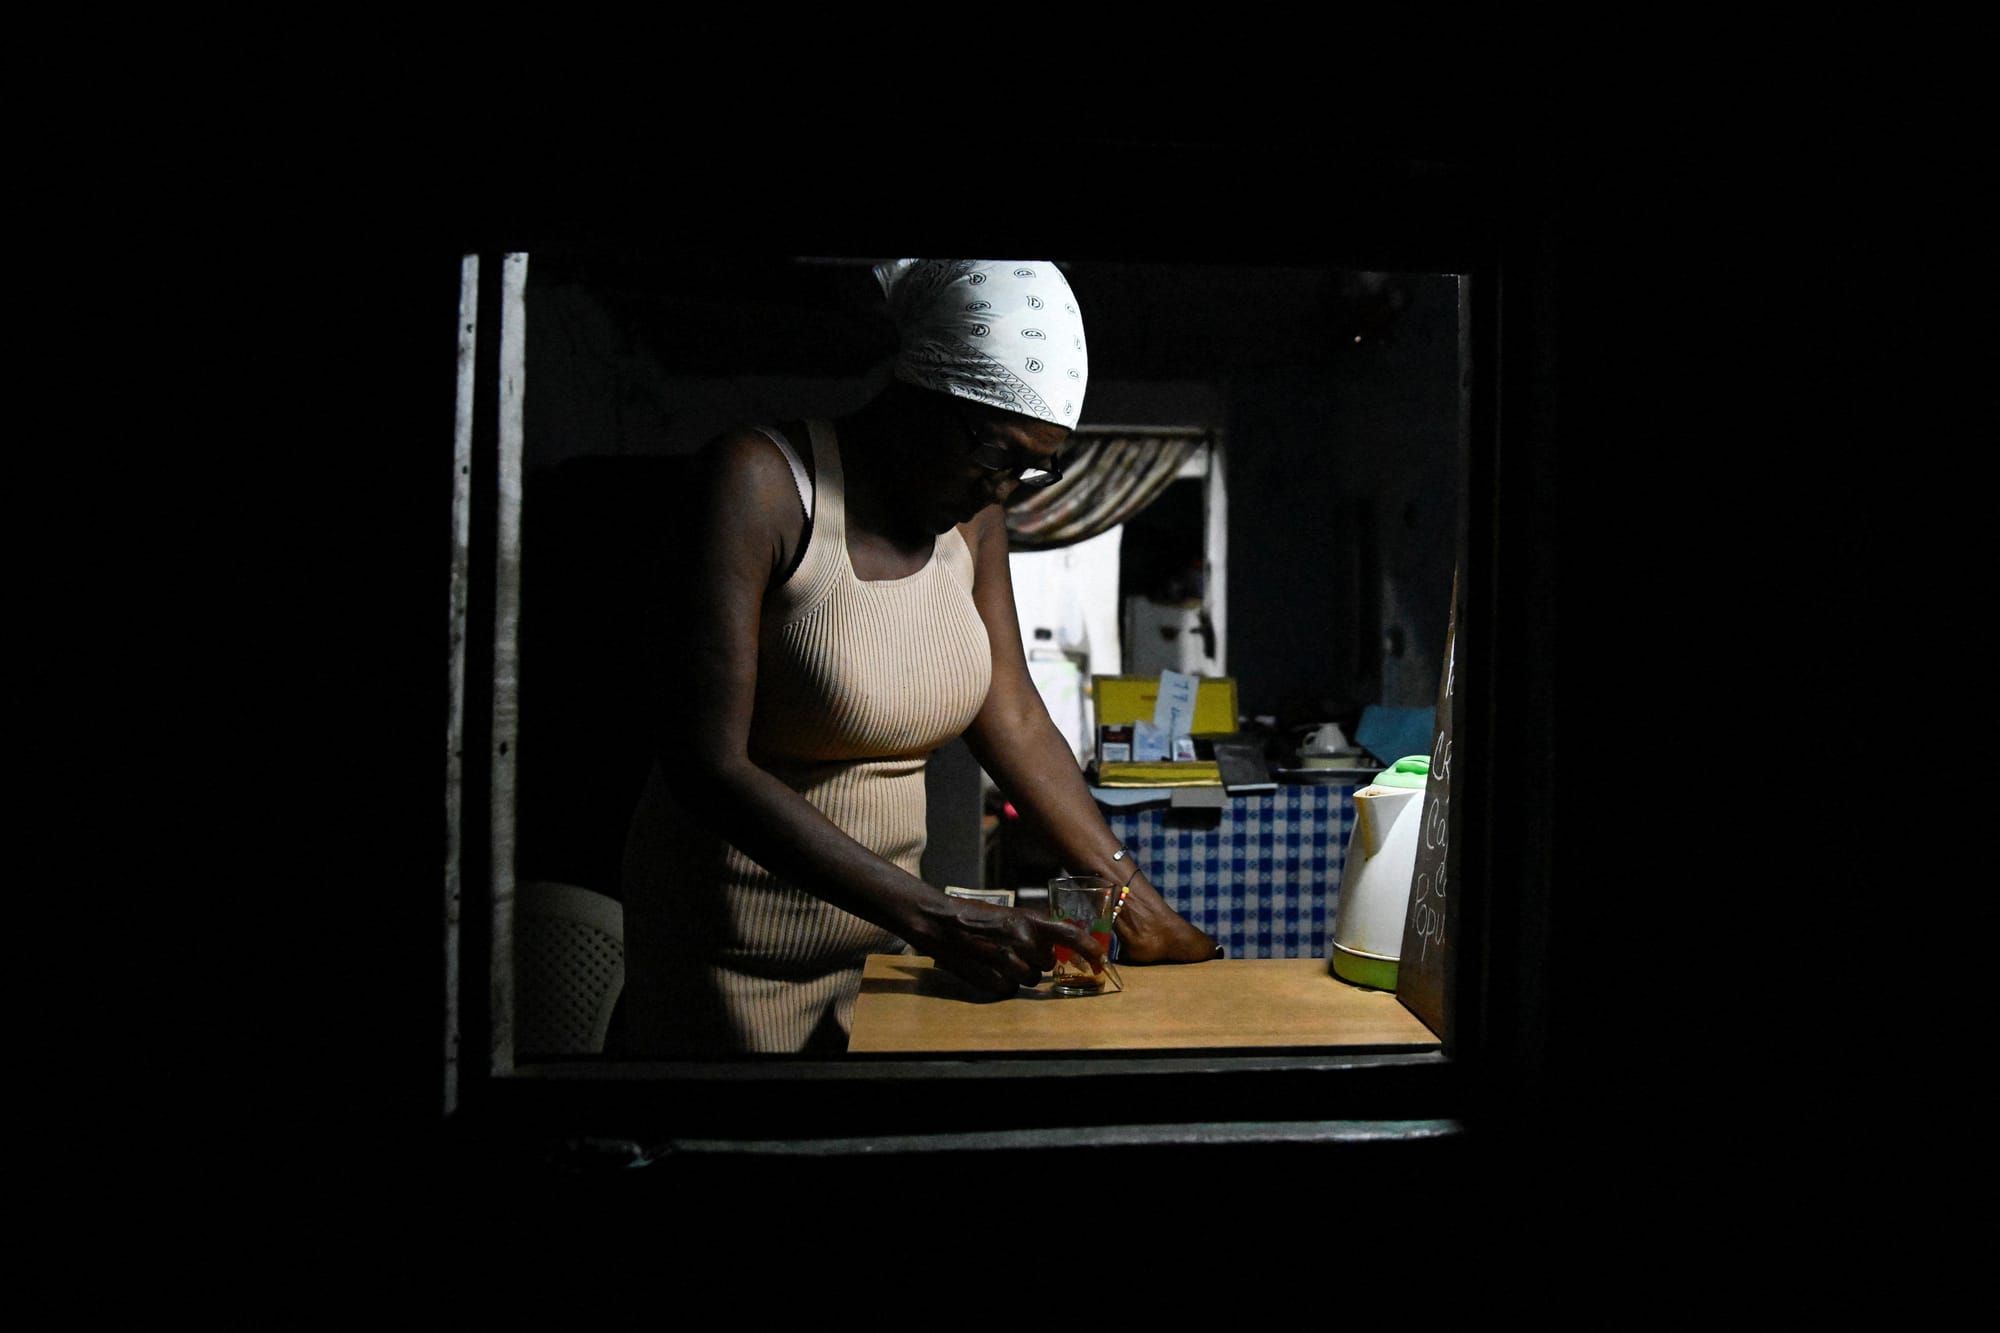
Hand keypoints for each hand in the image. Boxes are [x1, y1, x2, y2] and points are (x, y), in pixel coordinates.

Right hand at [918, 899, 1104, 999]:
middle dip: (1036, 962)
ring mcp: (1009, 962)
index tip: (1100, 962)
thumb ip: (1031, 931)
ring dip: (1018, 975)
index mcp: (1029, 920)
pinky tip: (987, 970)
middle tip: (1014, 952)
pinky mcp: (994, 980)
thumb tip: (1050, 948)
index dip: (1089, 950)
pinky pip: (1009, 990)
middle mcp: (1023, 940)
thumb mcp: (1008, 916)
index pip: (1070, 934)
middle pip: (1046, 965)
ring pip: (1029, 980)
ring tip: (996, 960)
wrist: (940, 923)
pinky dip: (1001, 985)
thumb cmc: (972, 917)